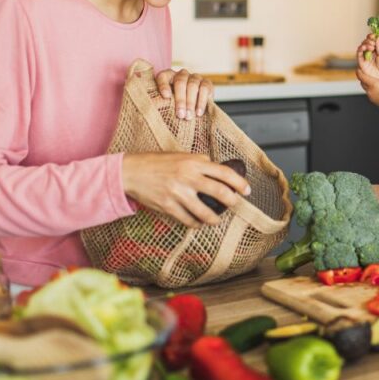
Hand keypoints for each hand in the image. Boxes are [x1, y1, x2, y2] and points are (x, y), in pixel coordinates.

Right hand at [121, 153, 250, 225]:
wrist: (131, 172)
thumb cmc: (157, 162)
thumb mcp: (181, 155)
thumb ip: (200, 162)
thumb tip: (218, 170)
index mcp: (193, 162)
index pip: (224, 173)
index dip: (239, 183)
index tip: (247, 190)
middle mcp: (188, 177)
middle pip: (220, 192)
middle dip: (232, 202)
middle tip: (235, 204)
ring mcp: (177, 193)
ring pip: (205, 212)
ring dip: (214, 219)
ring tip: (216, 220)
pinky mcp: (167, 206)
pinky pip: (188, 220)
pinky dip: (195, 223)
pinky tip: (198, 223)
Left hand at [156, 68, 213, 119]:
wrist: (194, 109)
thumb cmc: (175, 107)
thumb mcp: (166, 104)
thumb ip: (161, 104)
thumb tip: (153, 109)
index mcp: (168, 77)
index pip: (163, 76)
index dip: (163, 85)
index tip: (165, 96)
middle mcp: (181, 74)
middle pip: (180, 82)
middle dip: (180, 100)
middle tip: (180, 115)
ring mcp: (195, 77)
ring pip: (192, 85)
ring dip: (190, 102)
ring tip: (188, 116)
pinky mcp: (207, 83)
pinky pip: (204, 89)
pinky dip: (201, 102)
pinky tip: (198, 112)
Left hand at [356, 64, 378, 120]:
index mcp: (372, 84)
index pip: (361, 76)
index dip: (359, 72)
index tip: (359, 69)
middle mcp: (370, 91)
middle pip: (362, 83)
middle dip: (363, 78)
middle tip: (366, 74)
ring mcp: (372, 97)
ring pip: (366, 90)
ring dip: (367, 85)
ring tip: (373, 82)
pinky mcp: (375, 102)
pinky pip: (371, 95)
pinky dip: (372, 91)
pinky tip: (378, 90)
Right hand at [357, 34, 378, 79]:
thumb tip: (378, 37)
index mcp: (376, 50)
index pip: (372, 41)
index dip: (372, 37)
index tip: (374, 34)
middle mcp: (370, 53)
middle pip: (366, 42)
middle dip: (369, 40)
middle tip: (373, 42)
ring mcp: (365, 57)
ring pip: (362, 47)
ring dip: (365, 44)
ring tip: (371, 46)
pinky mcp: (361, 62)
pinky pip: (358, 54)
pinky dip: (361, 49)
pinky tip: (365, 48)